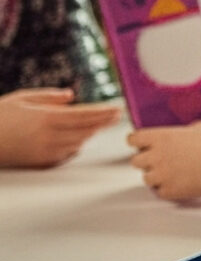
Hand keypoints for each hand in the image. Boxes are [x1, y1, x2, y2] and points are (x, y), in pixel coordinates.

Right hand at [0, 88, 123, 168]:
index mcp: (45, 118)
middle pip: (85, 130)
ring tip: (101, 125)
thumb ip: (49, 97)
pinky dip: (75, 146)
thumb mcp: (22, 99)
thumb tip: (71, 97)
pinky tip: (80, 139)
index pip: (84, 116)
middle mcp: (48, 137)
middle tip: (116, 116)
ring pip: (78, 143)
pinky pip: (66, 155)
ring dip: (90, 134)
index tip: (117, 109)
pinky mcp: (39, 163)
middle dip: (103, 123)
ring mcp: (44, 152)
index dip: (103, 113)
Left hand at [127, 121, 200, 201]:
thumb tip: (184, 135)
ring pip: (146, 178)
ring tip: (173, 173)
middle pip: (136, 161)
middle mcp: (155, 156)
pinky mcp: (169, 191)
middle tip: (162, 159)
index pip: (133, 139)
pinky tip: (181, 183)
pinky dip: (169, 189)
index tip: (142, 144)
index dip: (139, 141)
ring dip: (157, 176)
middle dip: (147, 160)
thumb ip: (185, 131)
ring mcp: (160, 175)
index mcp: (161, 138)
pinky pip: (161, 192)